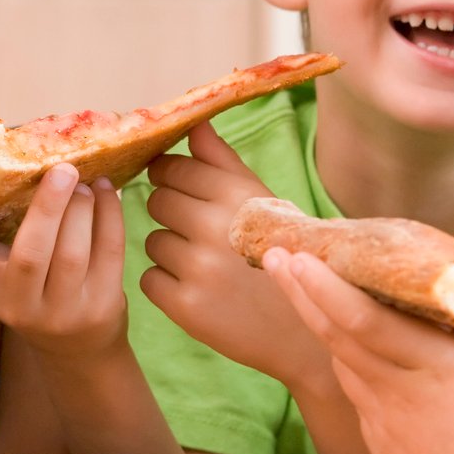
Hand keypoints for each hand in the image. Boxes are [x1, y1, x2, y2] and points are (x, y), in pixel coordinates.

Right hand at [0, 165, 126, 360]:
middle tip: (61, 167)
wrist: (72, 343)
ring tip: (83, 180)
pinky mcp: (100, 305)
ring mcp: (62, 309)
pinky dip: (109, 215)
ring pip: (73, 255)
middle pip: (30, 256)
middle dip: (46, 209)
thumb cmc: (18, 288)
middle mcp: (17, 303)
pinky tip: (104, 191)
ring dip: (81, 210)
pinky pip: (108, 253)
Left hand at [141, 124, 325, 385]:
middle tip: (197, 232)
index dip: (171, 178)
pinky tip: (197, 289)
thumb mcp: (263, 203)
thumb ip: (222, 162)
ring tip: (204, 264)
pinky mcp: (186, 306)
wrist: (304, 331)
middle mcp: (216, 226)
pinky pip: (149, 279)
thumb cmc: (282, 257)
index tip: (180, 189)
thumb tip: (193, 123)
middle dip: (171, 213)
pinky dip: (166, 284)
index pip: (173, 169)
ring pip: (152, 241)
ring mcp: (199, 268)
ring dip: (170, 251)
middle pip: (158, 202)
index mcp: (238, 195)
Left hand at [262, 249, 453, 453]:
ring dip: (321, 325)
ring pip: (343, 365)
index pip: (367, 320)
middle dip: (300, 292)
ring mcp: (384, 425)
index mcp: (440, 369)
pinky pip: (359, 397)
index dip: (327, 286)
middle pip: (336, 335)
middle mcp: (400, 392)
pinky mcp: (381, 451)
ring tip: (304, 289)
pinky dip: (350, 366)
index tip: (298, 256)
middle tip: (276, 255)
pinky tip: (348, 350)